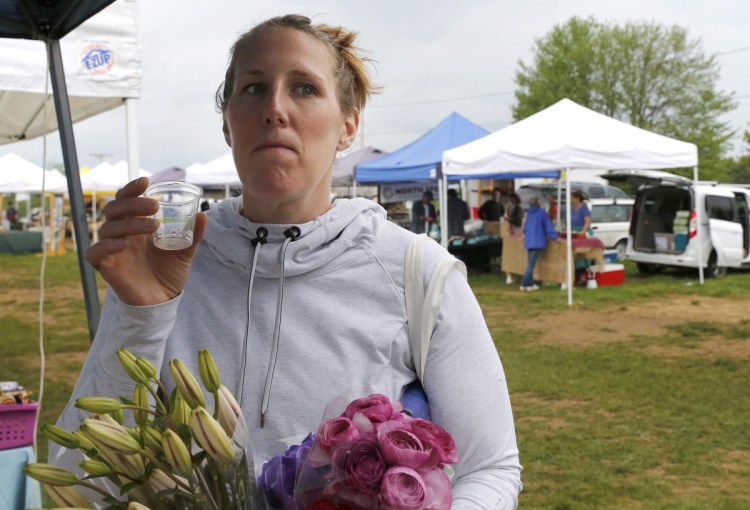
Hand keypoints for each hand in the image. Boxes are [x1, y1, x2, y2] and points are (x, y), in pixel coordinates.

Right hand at [85, 177, 207, 305]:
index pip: (126, 200)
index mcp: (136, 226)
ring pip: (108, 228)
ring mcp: (113, 250)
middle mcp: (122, 235)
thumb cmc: (169, 274)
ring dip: (130, 223)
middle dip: (132, 203)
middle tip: (154, 206)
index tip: (145, 181)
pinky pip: (95, 252)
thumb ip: (193, 235)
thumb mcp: (185, 252)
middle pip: (114, 209)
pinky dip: (107, 245)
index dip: (131, 189)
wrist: (163, 301)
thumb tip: (203, 214)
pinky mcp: (106, 267)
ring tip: (154, 225)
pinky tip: (125, 244)